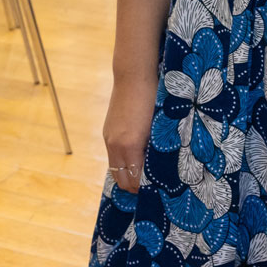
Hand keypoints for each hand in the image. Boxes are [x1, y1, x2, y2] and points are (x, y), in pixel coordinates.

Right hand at [102, 75, 156, 193]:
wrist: (133, 76)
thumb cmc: (152, 98)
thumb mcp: (158, 127)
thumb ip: (156, 149)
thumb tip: (160, 169)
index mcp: (130, 145)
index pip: (135, 179)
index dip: (146, 188)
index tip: (157, 191)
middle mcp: (115, 145)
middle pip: (122, 180)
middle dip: (135, 187)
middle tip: (151, 188)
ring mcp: (108, 139)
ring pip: (115, 170)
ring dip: (127, 176)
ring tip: (143, 176)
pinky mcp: (107, 133)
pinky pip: (112, 157)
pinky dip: (121, 164)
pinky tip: (134, 159)